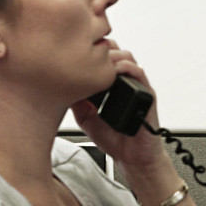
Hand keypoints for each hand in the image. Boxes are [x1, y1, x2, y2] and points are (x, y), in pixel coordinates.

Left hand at [69, 46, 177, 196]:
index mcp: (110, 84)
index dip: (89, 49)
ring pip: (127, 56)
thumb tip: (60, 85)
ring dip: (113, 56)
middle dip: (100, 48)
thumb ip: (77, 101)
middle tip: (85, 54)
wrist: (131, 157)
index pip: (101, 56)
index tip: (73, 53)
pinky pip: (139, 72)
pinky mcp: (146, 94)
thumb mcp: (86, 117)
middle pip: (114, 50)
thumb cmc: (112, 138)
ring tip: (99, 64)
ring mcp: (136, 86)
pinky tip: (115, 72)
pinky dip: (127, 67)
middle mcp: (124, 82)